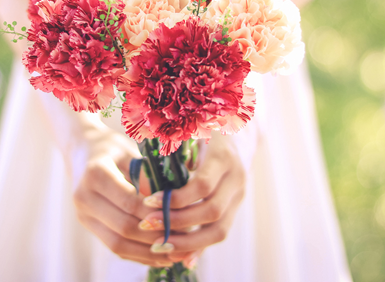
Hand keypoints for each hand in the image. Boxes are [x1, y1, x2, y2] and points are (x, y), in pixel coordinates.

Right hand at [72, 133, 173, 266]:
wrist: (82, 150)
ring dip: (147, 252)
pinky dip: (136, 254)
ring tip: (173, 254)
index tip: (180, 217)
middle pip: (123, 226)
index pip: (129, 201)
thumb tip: (171, 199)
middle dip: (155, 236)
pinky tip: (158, 256)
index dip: (155, 213)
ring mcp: (83, 213)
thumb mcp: (131, 151)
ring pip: (117, 243)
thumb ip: (147, 173)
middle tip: (182, 239)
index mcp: (96, 172)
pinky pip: (113, 246)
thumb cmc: (113, 147)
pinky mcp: (87, 224)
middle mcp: (84, 196)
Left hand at [138, 133, 246, 265]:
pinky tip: (180, 258)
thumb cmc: (204, 127)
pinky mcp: (235, 208)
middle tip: (149, 225)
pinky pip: (219, 233)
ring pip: (220, 229)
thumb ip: (172, 147)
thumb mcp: (190, 129)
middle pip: (212, 211)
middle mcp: (237, 178)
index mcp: (223, 156)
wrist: (239, 131)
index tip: (148, 201)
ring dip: (189, 242)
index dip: (176, 198)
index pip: (202, 185)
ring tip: (160, 245)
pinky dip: (200, 247)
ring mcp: (239, 195)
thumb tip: (145, 169)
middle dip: (179, 222)